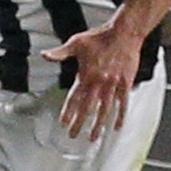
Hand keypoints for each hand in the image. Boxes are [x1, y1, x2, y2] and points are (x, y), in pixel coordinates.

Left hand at [44, 17, 142, 138]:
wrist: (124, 33)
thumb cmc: (101, 37)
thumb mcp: (77, 42)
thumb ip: (60, 52)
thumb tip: (45, 55)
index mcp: (86, 75)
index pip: (74, 98)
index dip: (68, 112)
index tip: (63, 123)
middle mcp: (99, 83)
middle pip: (87, 108)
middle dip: (80, 123)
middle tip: (74, 135)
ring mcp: (113, 85)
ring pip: (104, 110)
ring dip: (98, 125)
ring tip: (93, 137)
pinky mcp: (125, 84)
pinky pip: (123, 104)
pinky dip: (120, 116)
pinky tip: (117, 126)